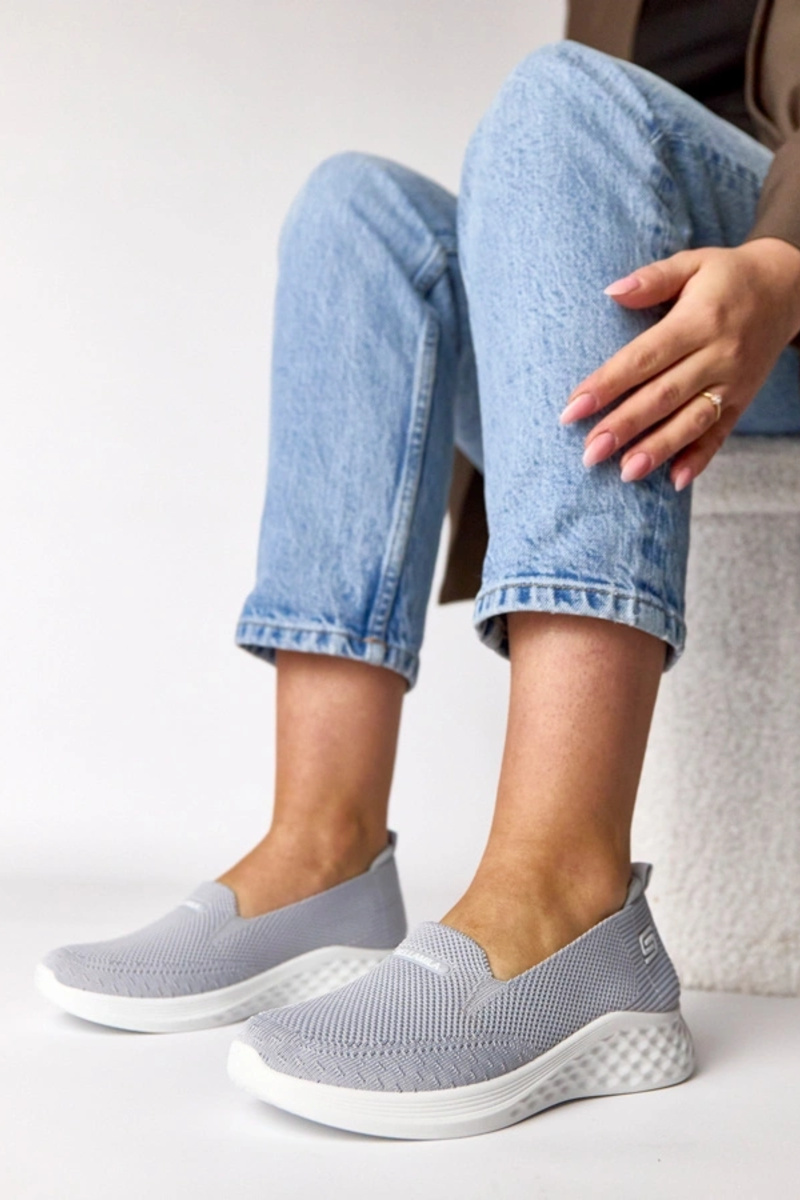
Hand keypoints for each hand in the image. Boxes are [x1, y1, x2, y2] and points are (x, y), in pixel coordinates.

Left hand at [560, 237, 799, 489]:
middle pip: (663, 396)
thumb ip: (653, 278)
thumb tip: (611, 292)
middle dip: (625, 426)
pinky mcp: (742, 401)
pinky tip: (674, 482)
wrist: (789, 289)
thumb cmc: (727, 277)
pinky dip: (699, 459)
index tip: (572, 408)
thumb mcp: (693, 263)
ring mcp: (732, 382)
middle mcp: (718, 355)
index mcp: (699, 321)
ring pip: (691, 422)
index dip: (607, 383)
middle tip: (589, 452)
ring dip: (658, 449)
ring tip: (625, 473)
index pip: (645, 357)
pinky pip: (721, 434)